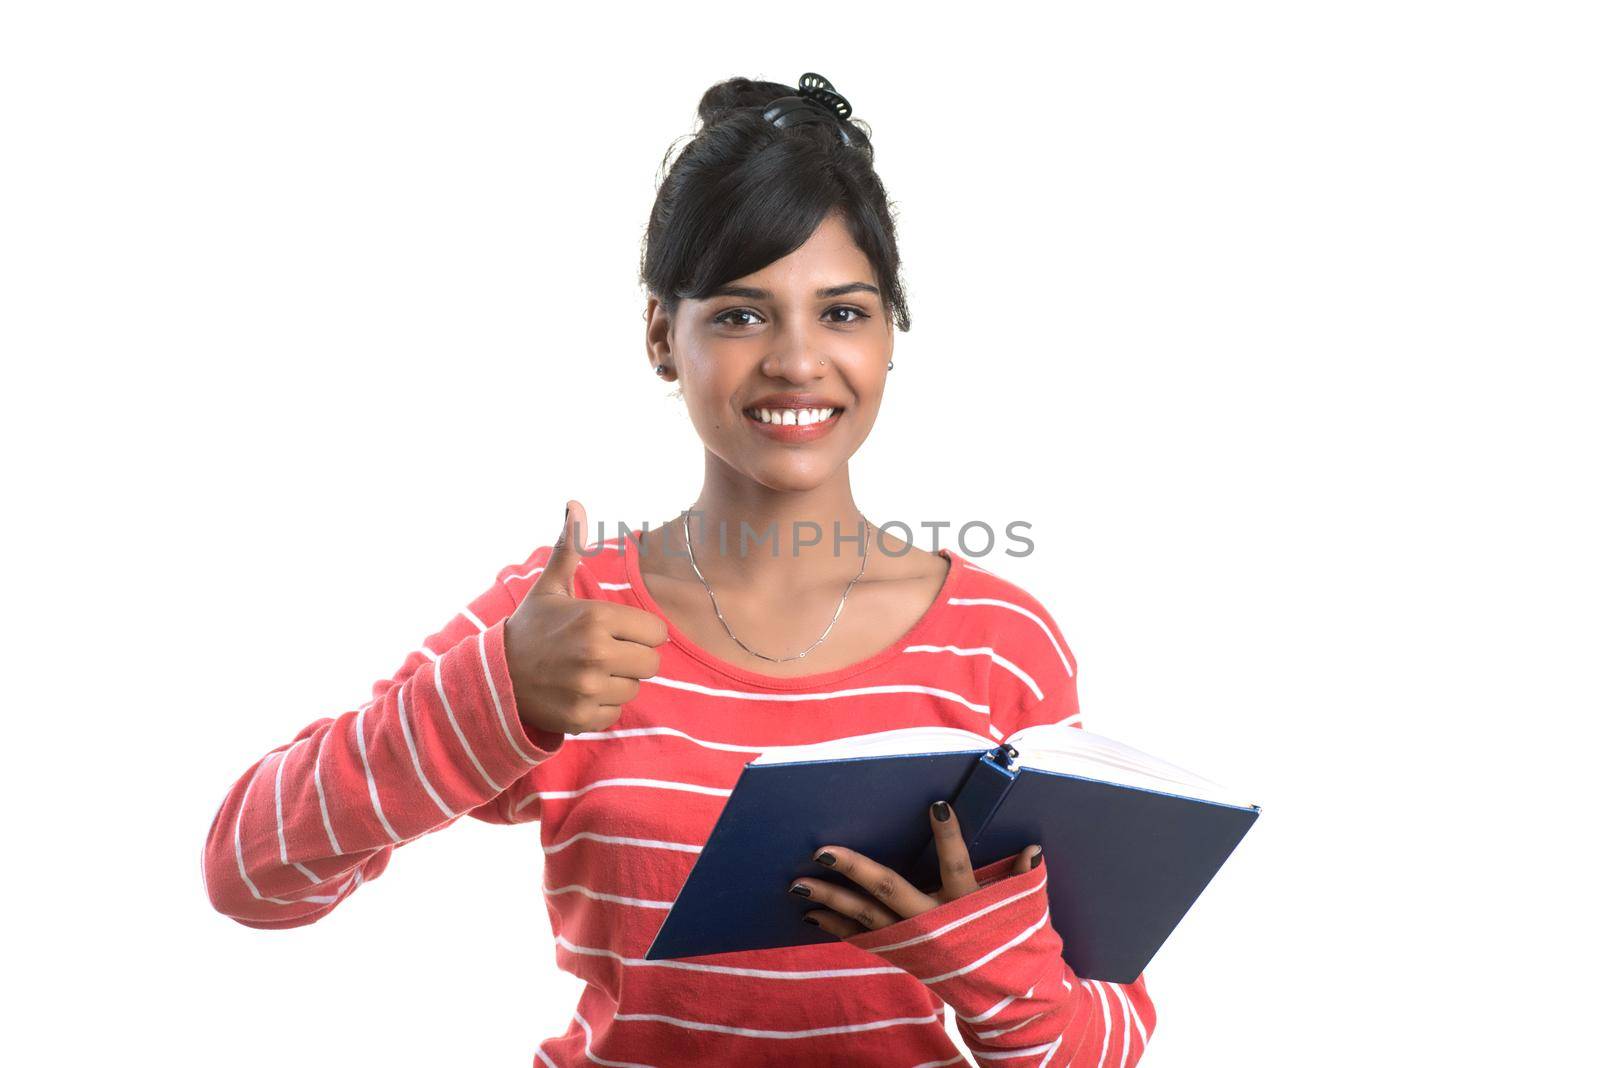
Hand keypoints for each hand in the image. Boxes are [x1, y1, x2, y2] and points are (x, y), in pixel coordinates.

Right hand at [503, 500, 668, 737]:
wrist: (494, 677)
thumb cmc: (531, 628)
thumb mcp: (550, 587)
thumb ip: (569, 548)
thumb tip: (573, 503)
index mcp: (596, 618)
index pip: (657, 632)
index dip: (640, 632)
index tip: (617, 632)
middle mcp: (596, 654)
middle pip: (651, 663)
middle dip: (632, 658)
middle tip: (603, 653)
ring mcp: (588, 688)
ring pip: (634, 689)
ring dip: (616, 683)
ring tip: (586, 672)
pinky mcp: (581, 718)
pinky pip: (615, 714)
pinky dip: (600, 707)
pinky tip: (577, 693)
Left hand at [788, 800, 1042, 936]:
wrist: (1001, 999)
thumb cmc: (1011, 944)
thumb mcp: (1023, 912)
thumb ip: (1023, 878)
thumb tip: (1033, 848)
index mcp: (966, 904)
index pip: (957, 863)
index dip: (949, 835)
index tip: (936, 805)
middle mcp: (933, 921)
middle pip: (889, 889)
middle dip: (854, 869)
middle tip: (822, 849)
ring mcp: (912, 940)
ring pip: (865, 916)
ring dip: (829, 899)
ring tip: (797, 884)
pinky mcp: (900, 953)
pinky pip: (863, 939)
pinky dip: (836, 927)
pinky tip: (810, 915)